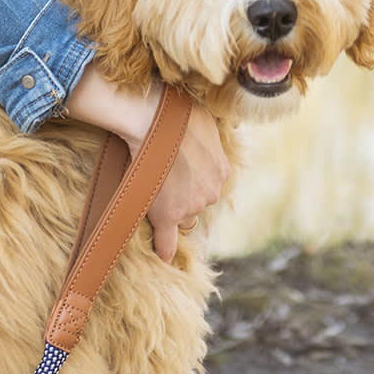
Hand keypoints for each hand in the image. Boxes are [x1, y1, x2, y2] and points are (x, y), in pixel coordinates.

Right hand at [64, 65, 229, 262]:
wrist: (156, 121)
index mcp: (222, 172)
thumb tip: (205, 136)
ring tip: (151, 181)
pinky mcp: (168, 215)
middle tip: (163, 175)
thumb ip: (209, 140)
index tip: (181, 175)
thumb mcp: (208, 123)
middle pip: (196, 203)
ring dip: (170, 206)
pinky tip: (163, 258)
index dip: (192, 180)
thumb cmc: (179, 115)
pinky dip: (165, 250)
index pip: (207, 186)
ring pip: (182, 215)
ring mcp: (190, 206)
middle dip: (183, 194)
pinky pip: (167, 241)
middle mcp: (211, 193)